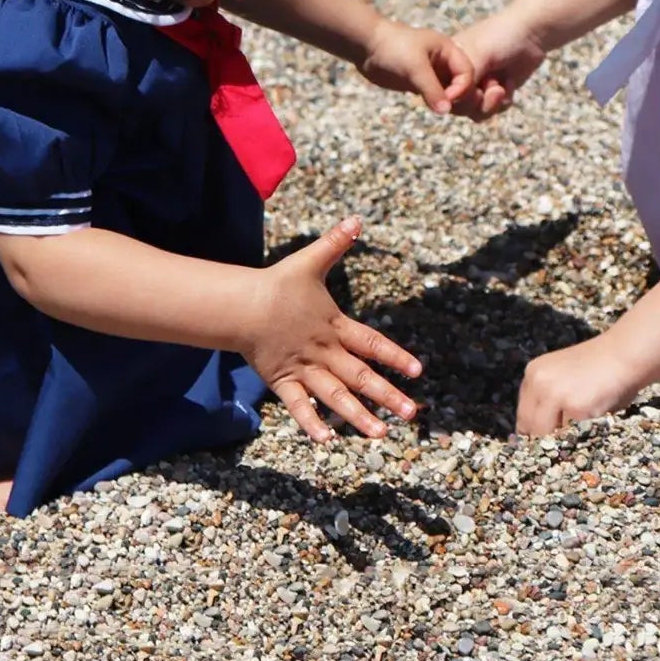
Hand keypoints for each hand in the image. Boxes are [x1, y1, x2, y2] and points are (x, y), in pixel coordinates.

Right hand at [246, 217, 422, 441]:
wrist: (241, 306)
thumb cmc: (278, 285)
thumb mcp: (310, 262)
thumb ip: (335, 243)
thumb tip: (356, 219)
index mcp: (336, 327)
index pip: (373, 343)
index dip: (396, 356)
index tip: (418, 371)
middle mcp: (324, 353)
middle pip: (361, 377)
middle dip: (388, 396)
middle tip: (413, 414)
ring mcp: (304, 370)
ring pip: (335, 397)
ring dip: (358, 417)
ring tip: (381, 434)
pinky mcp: (283, 382)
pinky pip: (299, 407)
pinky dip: (312, 423)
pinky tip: (327, 441)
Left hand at [357, 18, 473, 113]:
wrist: (366, 45)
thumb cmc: (393, 48)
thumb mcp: (415, 67)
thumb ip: (432, 89)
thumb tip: (446, 111)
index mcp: (449, 50)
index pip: (468, 73)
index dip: (463, 88)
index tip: (448, 98)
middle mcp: (444, 62)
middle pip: (463, 84)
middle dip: (460, 97)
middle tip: (446, 108)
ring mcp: (432, 73)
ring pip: (450, 93)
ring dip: (449, 103)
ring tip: (440, 109)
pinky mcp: (420, 83)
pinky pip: (436, 97)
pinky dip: (437, 104)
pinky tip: (432, 109)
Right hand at [450, 10, 547, 119]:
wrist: (532, 32)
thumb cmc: (500, 37)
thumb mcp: (477, 55)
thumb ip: (463, 79)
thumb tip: (451, 101)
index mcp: (447, 63)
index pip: (441, 92)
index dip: (456, 98)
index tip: (475, 90)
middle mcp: (459, 76)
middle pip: (458, 106)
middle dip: (477, 102)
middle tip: (491, 87)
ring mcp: (477, 84)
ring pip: (475, 111)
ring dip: (490, 104)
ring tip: (501, 88)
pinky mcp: (494, 91)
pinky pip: (492, 110)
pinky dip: (502, 102)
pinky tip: (509, 83)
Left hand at [515, 334, 643, 435]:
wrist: (623, 354)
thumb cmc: (599, 366)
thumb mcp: (562, 376)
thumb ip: (548, 398)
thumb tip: (538, 434)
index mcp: (534, 372)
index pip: (523, 413)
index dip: (534, 429)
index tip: (545, 439)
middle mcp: (539, 382)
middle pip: (530, 426)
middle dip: (545, 438)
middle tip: (561, 443)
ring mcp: (556, 395)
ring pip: (548, 434)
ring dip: (562, 438)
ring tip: (581, 425)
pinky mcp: (576, 408)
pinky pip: (572, 434)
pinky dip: (581, 434)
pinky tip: (593, 419)